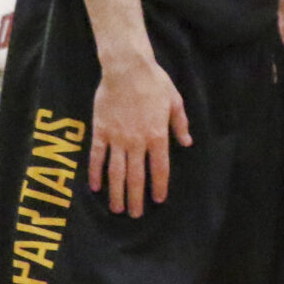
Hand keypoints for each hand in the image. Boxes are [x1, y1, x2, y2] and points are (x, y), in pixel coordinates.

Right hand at [89, 54, 188, 216]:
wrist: (127, 68)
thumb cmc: (154, 82)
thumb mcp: (175, 101)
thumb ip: (180, 124)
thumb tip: (187, 143)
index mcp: (157, 135)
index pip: (160, 168)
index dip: (159, 186)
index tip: (158, 200)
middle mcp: (136, 141)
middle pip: (136, 176)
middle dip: (136, 198)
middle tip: (135, 215)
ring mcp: (116, 138)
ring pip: (116, 172)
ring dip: (117, 193)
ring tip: (117, 209)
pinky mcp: (100, 131)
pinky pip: (96, 157)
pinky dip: (95, 173)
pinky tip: (96, 187)